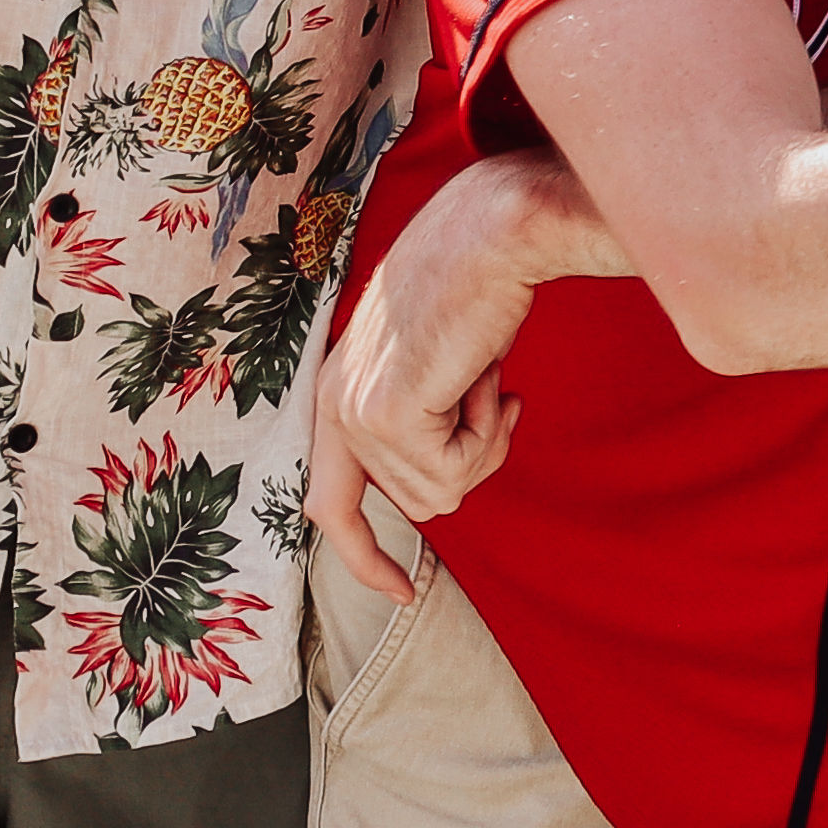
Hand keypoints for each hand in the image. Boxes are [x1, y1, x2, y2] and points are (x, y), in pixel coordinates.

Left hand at [311, 150, 590, 595]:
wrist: (494, 233)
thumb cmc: (483, 282)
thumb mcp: (443, 364)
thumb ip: (426, 419)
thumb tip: (444, 485)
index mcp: (338, 394)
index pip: (329, 506)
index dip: (364, 556)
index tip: (402, 595)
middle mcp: (332, 409)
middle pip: (414, 501)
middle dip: (473, 462)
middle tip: (498, 403)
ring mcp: (355, 415)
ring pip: (441, 493)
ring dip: (485, 443)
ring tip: (487, 380)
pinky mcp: (388, 415)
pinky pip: (455, 470)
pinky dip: (487, 431)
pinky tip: (485, 378)